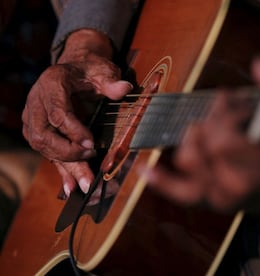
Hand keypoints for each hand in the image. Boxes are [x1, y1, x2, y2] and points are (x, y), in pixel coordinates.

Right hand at [22, 29, 132, 195]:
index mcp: (52, 84)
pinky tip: (71, 187)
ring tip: (85, 184)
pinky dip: (61, 170)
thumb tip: (125, 89)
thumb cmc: (89, 71)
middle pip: (44, 135)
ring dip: (66, 167)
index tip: (92, 144)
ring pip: (44, 148)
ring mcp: (34, 118)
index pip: (58, 113)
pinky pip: (47, 153)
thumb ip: (111, 82)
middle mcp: (37, 102)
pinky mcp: (39, 131)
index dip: (73, 130)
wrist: (74, 70)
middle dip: (68, 153)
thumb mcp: (103, 70)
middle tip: (91, 161)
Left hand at [144, 57, 259, 211]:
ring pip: (188, 159)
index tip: (230, 98)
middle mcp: (240, 183)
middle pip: (205, 143)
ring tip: (204, 125)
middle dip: (212, 119)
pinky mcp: (212, 198)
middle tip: (223, 109)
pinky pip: (182, 192)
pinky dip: (161, 181)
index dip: (224, 113)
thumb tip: (259, 63)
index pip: (222, 139)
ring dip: (192, 136)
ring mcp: (223, 194)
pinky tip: (144, 170)